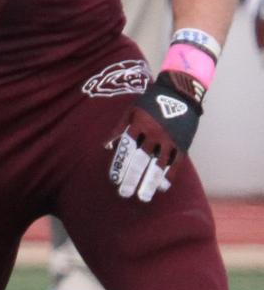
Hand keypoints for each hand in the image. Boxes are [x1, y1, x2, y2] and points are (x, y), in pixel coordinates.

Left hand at [107, 71, 201, 201]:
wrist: (180, 91)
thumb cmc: (151, 102)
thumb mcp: (131, 111)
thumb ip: (119, 129)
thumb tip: (107, 148)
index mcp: (138, 124)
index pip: (126, 149)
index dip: (120, 165)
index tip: (114, 180)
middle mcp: (153, 133)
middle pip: (140, 160)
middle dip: (131, 178)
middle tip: (124, 193)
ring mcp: (169, 139)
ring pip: (158, 165)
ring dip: (149, 183)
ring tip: (143, 197)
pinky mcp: (182, 143)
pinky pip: (175, 163)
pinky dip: (169, 176)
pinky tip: (161, 187)